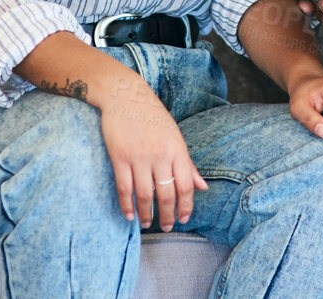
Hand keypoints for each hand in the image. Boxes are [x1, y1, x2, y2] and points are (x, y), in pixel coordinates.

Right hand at [98, 84, 208, 230]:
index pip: (186, 185)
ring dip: (146, 213)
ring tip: (146, 223)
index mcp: (177, 149)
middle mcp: (160, 154)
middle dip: (167, 215)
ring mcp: (139, 156)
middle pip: (167, 193)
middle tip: (166, 227)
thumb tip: (203, 187)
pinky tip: (129, 214)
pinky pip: (124, 188)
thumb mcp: (175, 136)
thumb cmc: (152, 116)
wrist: (125, 95)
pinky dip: (127, 204)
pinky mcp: (120, 156)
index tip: (183, 219)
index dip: (186, 206)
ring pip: (145, 194)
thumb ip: (187, 163)